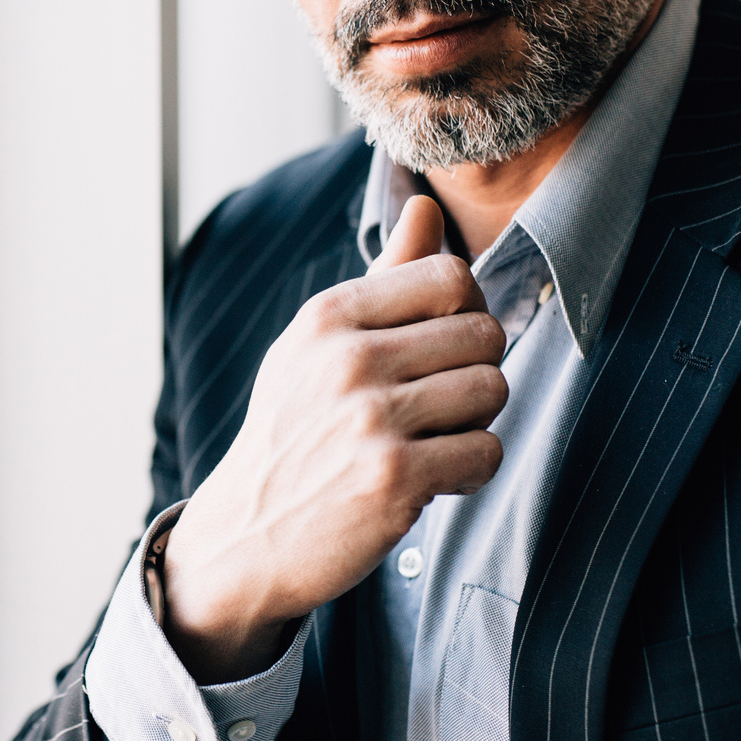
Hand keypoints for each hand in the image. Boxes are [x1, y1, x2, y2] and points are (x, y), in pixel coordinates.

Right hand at [159, 195, 506, 682]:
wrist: (247, 536)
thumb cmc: (293, 431)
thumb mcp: (318, 345)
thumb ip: (384, 278)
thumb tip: (425, 204)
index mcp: (328, 316)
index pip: (450, 276)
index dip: (465, 312)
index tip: (441, 349)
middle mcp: (348, 358)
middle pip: (483, 332)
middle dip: (476, 370)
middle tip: (439, 405)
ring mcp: (370, 419)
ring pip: (493, 389)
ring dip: (477, 422)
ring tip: (434, 439)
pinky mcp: (394, 478)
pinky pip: (487, 452)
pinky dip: (472, 470)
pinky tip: (434, 479)